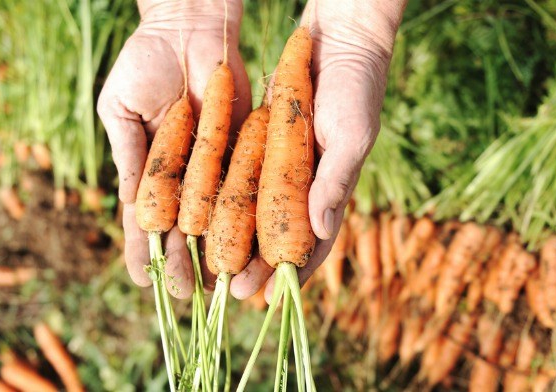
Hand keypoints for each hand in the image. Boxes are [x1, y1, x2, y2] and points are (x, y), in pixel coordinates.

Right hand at [97, 0, 251, 297]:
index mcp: (148, 169)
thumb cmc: (145, 61)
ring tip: (212, 283)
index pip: (143, 219)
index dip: (141, 250)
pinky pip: (241, 188)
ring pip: (213, 218)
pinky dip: (241, 218)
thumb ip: (128, 154)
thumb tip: (130, 204)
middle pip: (180, 228)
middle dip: (179, 261)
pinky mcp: (243, 150)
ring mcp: (212, 166)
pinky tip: (243, 245)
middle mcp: (182, 175)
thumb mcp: (121, 108)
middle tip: (182, 293)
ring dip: (211, 250)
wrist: (190, 27)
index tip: (140, 279)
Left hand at [229, 0, 404, 300]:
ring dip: (232, 240)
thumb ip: (335, 180)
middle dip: (254, 265)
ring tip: (206, 266)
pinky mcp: (261, 145)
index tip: (264, 298)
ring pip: (253, 214)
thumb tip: (320, 228)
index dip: (288, 274)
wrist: (338, 41)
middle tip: (226, 291)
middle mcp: (304, 186)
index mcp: (330, 192)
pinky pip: (239, 178)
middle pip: (276, 237)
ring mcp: (282, 167)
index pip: (310, 245)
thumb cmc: (356, 88)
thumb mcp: (352, 134)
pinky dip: (222, 199)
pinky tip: (199, 218)